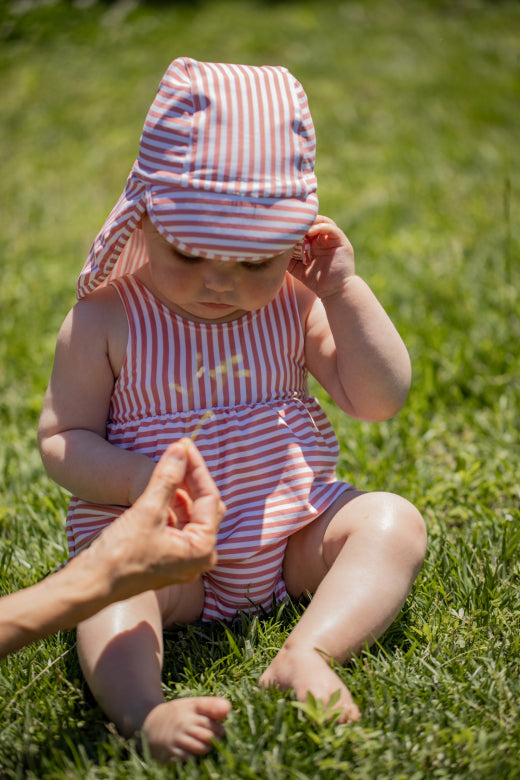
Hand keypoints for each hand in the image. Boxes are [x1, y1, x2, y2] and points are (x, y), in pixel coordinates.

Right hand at [88, 439, 224, 599]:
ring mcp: (183, 556)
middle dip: (192, 477)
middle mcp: (199, 556)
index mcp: (203, 549)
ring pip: (190, 512)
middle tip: (179, 451)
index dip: (197, 468)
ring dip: (181, 488)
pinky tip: (161, 484)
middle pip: (204, 505)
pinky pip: (177, 521)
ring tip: (170, 463)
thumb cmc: (119, 555)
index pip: (209, 498)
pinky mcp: (167, 554)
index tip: (185, 444)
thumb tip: (181, 448)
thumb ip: (168, 478)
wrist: (89, 585)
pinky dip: (171, 502)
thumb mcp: (147, 511)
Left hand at [289, 215, 355, 299]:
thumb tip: (274, 251)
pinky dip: (321, 227)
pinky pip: (332, 229)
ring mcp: (334, 240)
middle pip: (315, 222)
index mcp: (315, 245)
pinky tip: (310, 232)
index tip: (285, 227)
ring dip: (312, 221)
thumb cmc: (317, 282)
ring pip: (324, 222)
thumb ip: (288, 259)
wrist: (333, 292)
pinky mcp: (342, 242)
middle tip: (292, 223)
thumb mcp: (298, 268)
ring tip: (301, 225)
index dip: (297, 227)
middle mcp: (325, 240)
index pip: (306, 228)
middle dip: (303, 222)